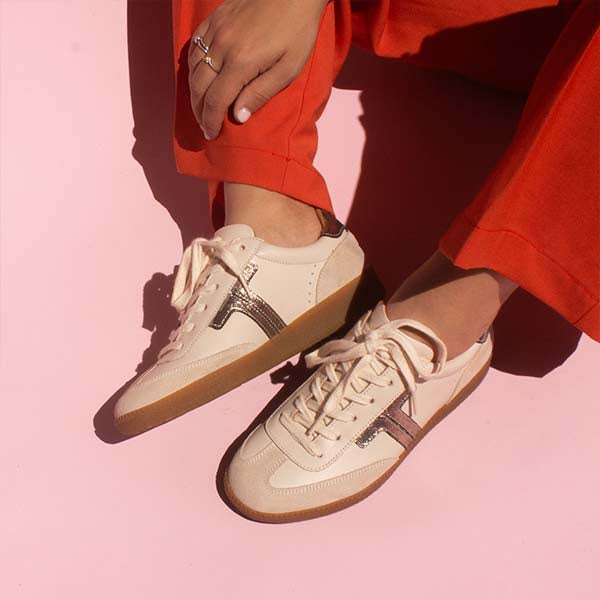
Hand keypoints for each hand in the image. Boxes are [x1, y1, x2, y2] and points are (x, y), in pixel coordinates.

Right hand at [188, 0, 328, 139]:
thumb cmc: (297, 32)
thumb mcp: (288, 69)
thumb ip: (260, 94)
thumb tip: (237, 116)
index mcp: (241, 63)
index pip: (215, 101)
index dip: (210, 121)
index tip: (211, 134)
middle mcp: (222, 46)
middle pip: (199, 87)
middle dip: (199, 111)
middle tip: (205, 126)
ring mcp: (215, 30)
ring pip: (193, 68)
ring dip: (194, 91)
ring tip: (202, 107)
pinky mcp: (214, 18)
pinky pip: (194, 46)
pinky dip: (193, 66)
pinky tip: (200, 77)